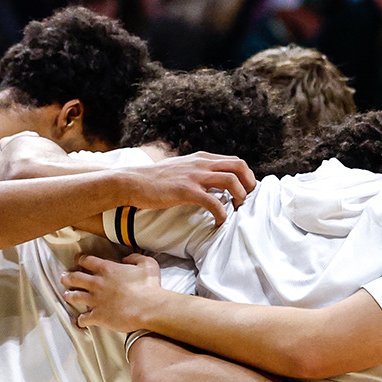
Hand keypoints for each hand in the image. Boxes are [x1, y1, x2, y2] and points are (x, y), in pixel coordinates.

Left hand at [61, 254, 165, 333]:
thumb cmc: (150, 287)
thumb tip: (127, 258)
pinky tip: (80, 321)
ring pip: (75, 296)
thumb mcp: (147, 264)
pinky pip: (84, 318)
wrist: (149, 308)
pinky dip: (81, 320)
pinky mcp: (98, 316)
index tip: (78, 260)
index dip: (81, 259)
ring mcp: (95, 300)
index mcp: (107, 269)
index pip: (87, 261)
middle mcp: (97, 283)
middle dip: (68, 277)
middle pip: (75, 278)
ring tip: (67, 295)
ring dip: (69, 295)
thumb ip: (135, 258)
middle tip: (64, 278)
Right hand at [118, 153, 256, 222]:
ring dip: (240, 198)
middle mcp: (201, 164)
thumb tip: (215, 183)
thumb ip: (199, 172)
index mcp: (202, 158)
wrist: (132, 181)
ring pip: (232, 181)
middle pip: (239, 167)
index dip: (247, 177)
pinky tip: (219, 222)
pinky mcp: (186, 191)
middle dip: (249, 185)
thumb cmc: (156, 179)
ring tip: (236, 211)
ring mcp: (194, 176)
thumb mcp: (182, 168)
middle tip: (246, 202)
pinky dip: (222, 214)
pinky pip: (214, 202)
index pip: (236, 161)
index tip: (246, 193)